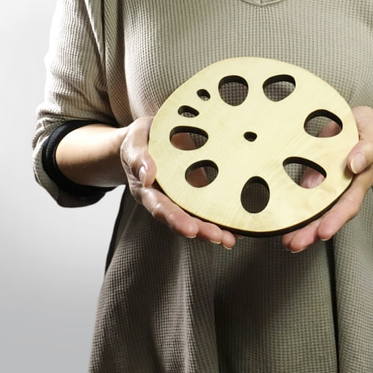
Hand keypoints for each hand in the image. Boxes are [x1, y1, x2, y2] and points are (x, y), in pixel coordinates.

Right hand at [120, 117, 237, 248]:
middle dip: (201, 229)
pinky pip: (209, 204)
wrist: (149, 135)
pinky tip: (239, 223)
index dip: (175, 219)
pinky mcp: (197, 189)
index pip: (160, 208)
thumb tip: (147, 176)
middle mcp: (165, 198)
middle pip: (182, 219)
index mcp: (147, 190)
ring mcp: (183, 195)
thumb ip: (138, 158)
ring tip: (231, 237)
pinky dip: (223, 215)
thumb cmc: (139, 140)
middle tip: (218, 236)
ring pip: (198, 216)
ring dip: (215, 228)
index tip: (190, 229)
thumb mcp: (133, 143)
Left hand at [282, 106, 372, 252]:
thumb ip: (368, 147)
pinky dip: (292, 211)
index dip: (336, 219)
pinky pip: (301, 198)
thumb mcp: (372, 131)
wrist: (357, 123)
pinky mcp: (312, 180)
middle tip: (295, 244)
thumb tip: (354, 164)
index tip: (324, 232)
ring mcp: (326, 185)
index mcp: (359, 178)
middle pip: (328, 216)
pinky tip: (279, 221)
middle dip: (312, 232)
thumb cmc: (366, 128)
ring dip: (301, 228)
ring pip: (314, 212)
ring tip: (287, 242)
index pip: (348, 203)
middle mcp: (342, 187)